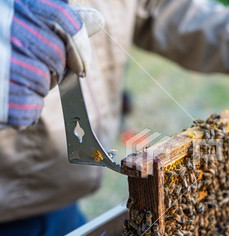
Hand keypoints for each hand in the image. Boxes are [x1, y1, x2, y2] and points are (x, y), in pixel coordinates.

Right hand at [7, 0, 103, 126]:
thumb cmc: (0, 45)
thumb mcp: (18, 21)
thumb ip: (53, 21)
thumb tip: (96, 22)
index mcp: (10, 4)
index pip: (61, 18)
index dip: (79, 42)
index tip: (81, 64)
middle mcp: (1, 25)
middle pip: (55, 54)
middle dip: (54, 69)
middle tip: (36, 71)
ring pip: (42, 82)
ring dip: (37, 90)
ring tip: (15, 83)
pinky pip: (27, 106)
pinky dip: (26, 109)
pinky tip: (11, 100)